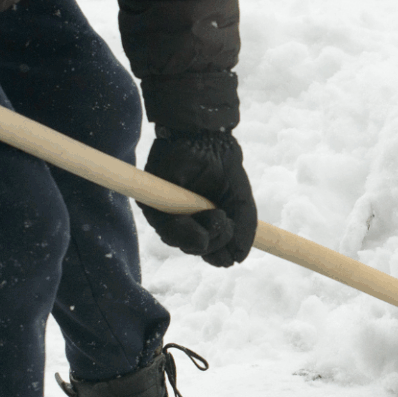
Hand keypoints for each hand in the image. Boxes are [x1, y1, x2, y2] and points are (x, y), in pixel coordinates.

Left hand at [141, 131, 256, 266]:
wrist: (205, 138)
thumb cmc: (222, 167)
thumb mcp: (241, 200)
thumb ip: (245, 228)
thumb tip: (239, 258)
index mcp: (202, 223)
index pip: (208, 251)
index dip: (219, 256)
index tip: (230, 255)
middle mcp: (183, 221)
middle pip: (194, 250)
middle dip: (215, 244)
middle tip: (224, 222)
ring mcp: (166, 215)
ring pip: (180, 243)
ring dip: (204, 235)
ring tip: (216, 214)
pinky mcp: (152, 206)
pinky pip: (166, 229)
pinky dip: (187, 228)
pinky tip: (204, 214)